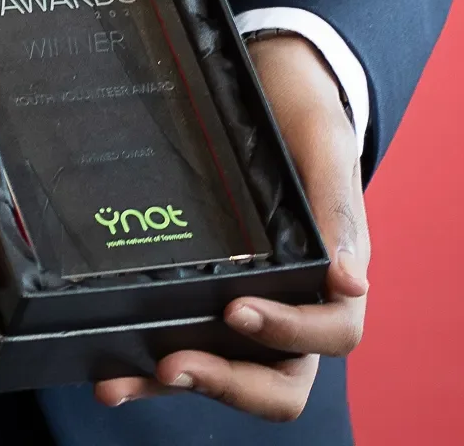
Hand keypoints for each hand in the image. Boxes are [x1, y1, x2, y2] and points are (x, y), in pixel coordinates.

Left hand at [94, 34, 368, 419]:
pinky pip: (190, 344)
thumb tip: (352, 283)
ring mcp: (253, 307)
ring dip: (176, 384)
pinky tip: (111, 372)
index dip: (287, 332)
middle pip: (281, 381)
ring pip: (228, 373)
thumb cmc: (305, 113)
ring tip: (116, 385)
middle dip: (228, 382)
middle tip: (173, 364)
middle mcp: (297, 304)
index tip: (236, 309)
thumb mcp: (326, 145)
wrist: (271, 80)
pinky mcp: (210, 299)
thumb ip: (337, 207)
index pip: (330, 332)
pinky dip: (150, 366)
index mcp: (336, 275)